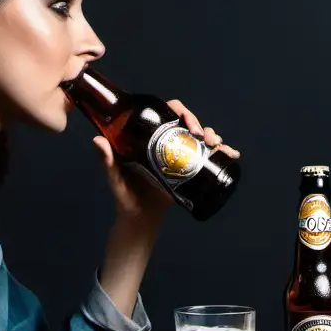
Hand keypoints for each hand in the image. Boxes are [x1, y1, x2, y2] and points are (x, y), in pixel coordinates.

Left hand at [93, 99, 240, 224]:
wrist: (141, 219)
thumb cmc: (125, 197)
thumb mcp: (115, 177)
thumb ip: (106, 160)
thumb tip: (98, 140)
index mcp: (149, 137)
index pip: (168, 113)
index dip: (182, 112)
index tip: (188, 123)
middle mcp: (166, 142)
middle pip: (188, 123)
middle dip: (201, 125)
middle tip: (205, 136)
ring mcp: (180, 155)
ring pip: (201, 136)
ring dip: (214, 136)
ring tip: (218, 145)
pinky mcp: (190, 169)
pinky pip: (208, 156)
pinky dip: (223, 152)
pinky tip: (231, 154)